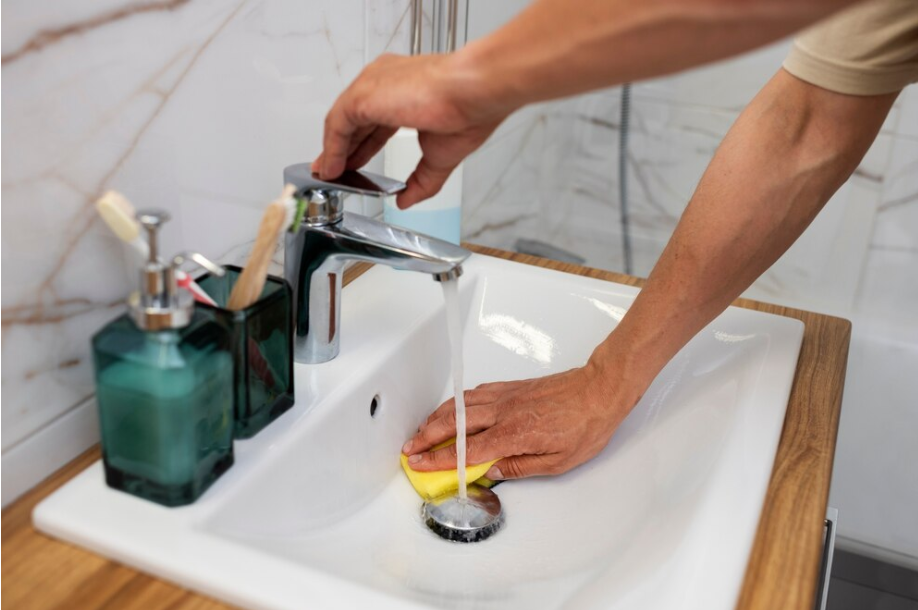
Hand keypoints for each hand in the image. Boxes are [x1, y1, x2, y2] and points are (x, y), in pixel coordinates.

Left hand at [313, 53, 507, 208]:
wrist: (475, 92)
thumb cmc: (469, 110)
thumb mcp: (438, 157)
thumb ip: (420, 181)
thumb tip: (406, 201)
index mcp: (404, 88)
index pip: (374, 119)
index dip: (363, 145)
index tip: (354, 165)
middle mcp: (385, 81)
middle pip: (354, 119)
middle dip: (344, 148)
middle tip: (335, 171)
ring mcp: (373, 85)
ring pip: (342, 120)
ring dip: (334, 150)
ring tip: (328, 173)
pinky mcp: (363, 96)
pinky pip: (337, 125)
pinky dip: (333, 148)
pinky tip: (331, 167)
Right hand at [400, 360, 635, 479]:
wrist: (600, 389)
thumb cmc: (586, 424)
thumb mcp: (558, 462)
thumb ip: (520, 468)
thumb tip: (494, 472)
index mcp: (513, 434)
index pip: (466, 450)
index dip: (438, 458)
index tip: (419, 462)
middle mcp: (503, 411)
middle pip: (453, 423)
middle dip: (426, 436)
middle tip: (410, 447)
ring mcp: (505, 396)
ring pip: (460, 405)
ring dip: (437, 417)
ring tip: (422, 429)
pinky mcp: (510, 387)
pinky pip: (474, 393)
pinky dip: (457, 401)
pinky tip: (452, 408)